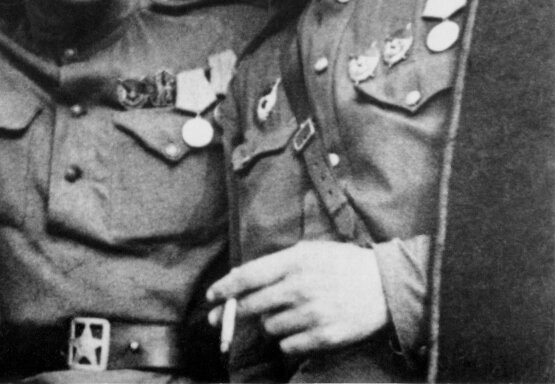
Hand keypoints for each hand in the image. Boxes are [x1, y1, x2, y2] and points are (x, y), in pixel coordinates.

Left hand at [206, 241, 387, 355]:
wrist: (386, 287)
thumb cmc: (343, 264)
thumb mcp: (310, 250)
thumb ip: (277, 263)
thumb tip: (241, 277)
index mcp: (295, 261)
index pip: (248, 276)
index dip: (224, 288)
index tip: (211, 296)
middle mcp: (301, 287)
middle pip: (251, 305)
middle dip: (232, 313)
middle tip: (222, 318)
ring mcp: (313, 314)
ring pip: (269, 327)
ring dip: (268, 324)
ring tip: (283, 315)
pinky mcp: (325, 336)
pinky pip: (288, 345)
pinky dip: (286, 341)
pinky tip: (297, 330)